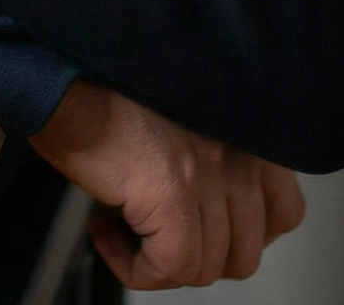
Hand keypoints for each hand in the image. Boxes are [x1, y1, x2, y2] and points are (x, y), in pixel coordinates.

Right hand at [29, 80, 304, 289]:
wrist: (59, 76)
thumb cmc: (106, 93)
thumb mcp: (182, 123)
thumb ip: (215, 161)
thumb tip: (210, 223)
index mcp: (246, 130)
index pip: (284, 212)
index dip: (239, 235)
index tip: (200, 228)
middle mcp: (238, 149)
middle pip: (244, 253)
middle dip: (194, 255)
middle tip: (152, 232)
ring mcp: (210, 171)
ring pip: (204, 268)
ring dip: (158, 262)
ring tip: (121, 225)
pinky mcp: (173, 192)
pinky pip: (170, 268)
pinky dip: (134, 266)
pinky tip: (105, 228)